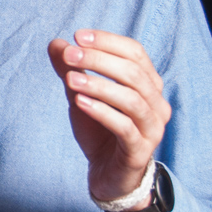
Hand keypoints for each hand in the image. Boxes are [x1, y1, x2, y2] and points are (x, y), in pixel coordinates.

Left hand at [47, 30, 171, 203]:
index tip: (77, 36)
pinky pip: (125, 127)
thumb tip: (55, 43)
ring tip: (70, 79)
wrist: (108, 175)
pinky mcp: (140, 151)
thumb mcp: (81, 96)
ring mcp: (152, 128)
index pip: (135, 52)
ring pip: (132, 99)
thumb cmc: (99, 132)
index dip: (107, 41)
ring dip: (99, 85)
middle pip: (133, 72)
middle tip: (68, 55)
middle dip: (99, 60)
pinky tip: (80, 103)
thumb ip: (71, 71)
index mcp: (148, 85)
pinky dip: (102, 112)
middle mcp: (156, 104)